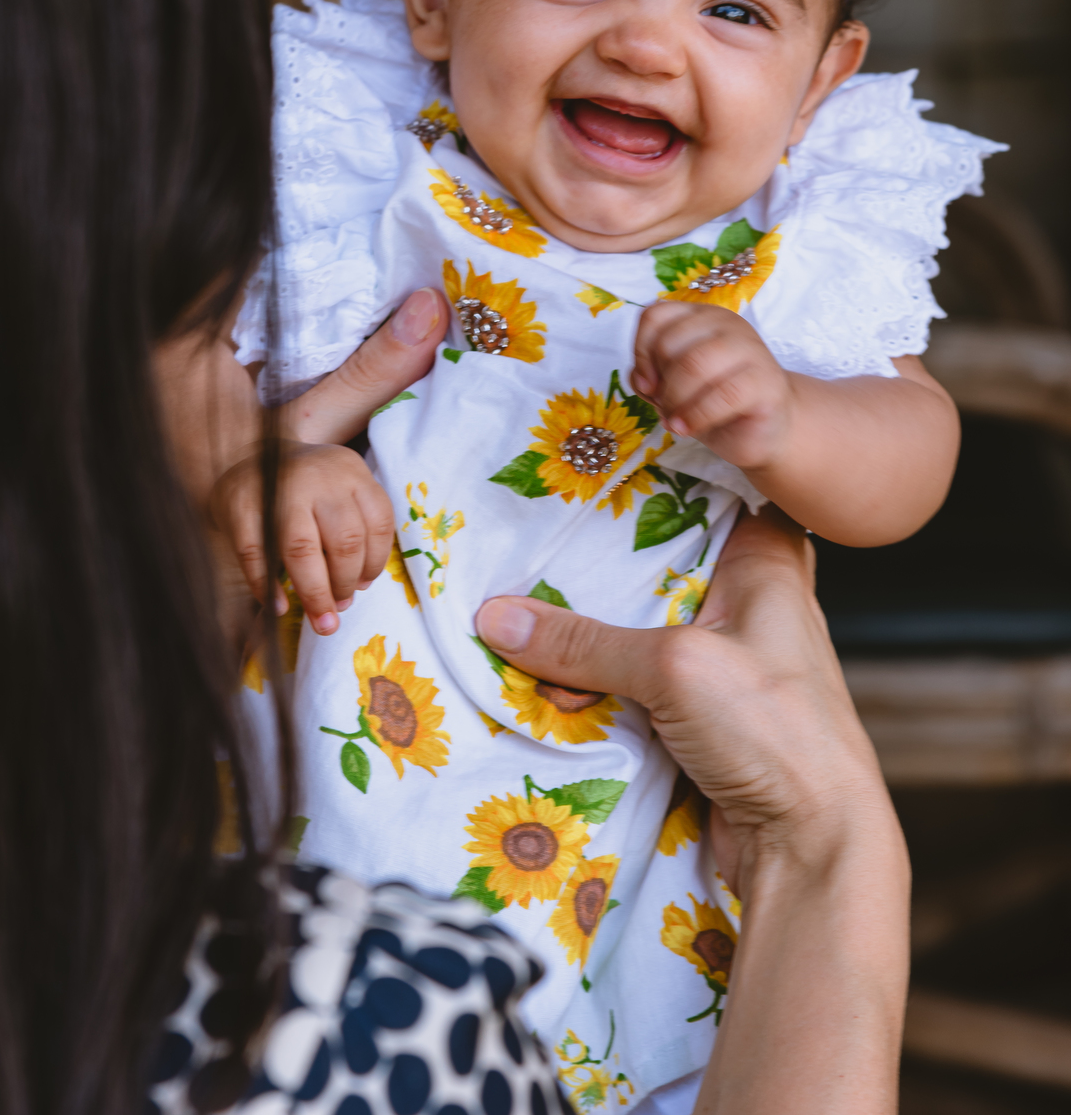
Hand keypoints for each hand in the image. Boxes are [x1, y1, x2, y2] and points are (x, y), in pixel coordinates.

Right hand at [211, 287, 445, 622]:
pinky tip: (275, 605)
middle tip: (344, 602)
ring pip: (307, 553)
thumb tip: (431, 304)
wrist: (204, 453)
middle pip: (347, 539)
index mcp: (337, 448)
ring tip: (323, 618)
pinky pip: (260, 558)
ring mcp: (268, 485)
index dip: (374, 558)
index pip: (377, 518)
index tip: (365, 578)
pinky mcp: (233, 509)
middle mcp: (308, 462)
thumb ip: (378, 376)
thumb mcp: (330, 418)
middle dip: (348, 581)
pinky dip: (269, 588)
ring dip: (316, 593)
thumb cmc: (278, 446)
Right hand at [475, 518, 908, 1114]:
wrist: (812, 848)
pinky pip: (639, 682)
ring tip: (527, 608)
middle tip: (538, 533)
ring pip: (646, 626)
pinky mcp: (704, 717)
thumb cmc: (776, 734)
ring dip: (595, 632)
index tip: (600, 459)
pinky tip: (551, 676)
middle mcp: (750, 605)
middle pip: (665, 563)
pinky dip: (601, 682)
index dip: (665, 474)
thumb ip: (584, 640)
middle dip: (604, 560)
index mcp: (766, 565)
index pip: (716, 492)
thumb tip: (496, 616)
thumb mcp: (673, 667)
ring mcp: (727, 663)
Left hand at [632, 301, 792, 471]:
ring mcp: (750, 348)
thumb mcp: (670, 386)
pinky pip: (722, 395)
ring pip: (694, 364)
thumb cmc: (712, 404)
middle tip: (665, 408)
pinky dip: (696, 416)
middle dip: (659, 383)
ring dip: (674, 401)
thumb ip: (648, 376)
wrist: (760, 431)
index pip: (656, 316)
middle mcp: (726, 323)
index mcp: (701, 317)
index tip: (646, 385)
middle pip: (670, 342)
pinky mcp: (767, 380)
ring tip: (674, 422)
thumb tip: (641, 379)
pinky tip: (688, 429)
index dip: (641, 351)